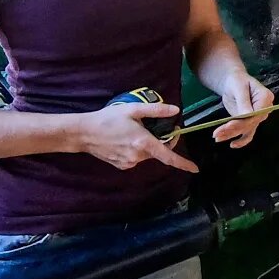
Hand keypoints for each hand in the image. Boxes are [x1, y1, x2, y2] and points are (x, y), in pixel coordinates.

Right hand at [77, 102, 198, 173]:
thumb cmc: (108, 118)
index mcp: (143, 143)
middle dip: (163, 141)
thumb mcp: (133, 109)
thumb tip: (176, 111)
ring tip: (135, 131)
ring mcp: (129, 162)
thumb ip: (156, 110)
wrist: (84, 133)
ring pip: (147, 154)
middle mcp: (138, 156)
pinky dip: (137, 149)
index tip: (195, 169)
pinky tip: (125, 139)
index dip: (183, 163)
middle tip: (158, 126)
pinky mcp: (121, 165)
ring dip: (148, 144)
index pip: (168, 156)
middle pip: (158, 151)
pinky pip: (136, 158)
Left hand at [212, 72, 273, 148]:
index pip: (255, 114)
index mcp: (265, 98)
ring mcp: (257, 117)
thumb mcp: (239, 88)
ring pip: (246, 130)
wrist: (233, 82)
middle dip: (233, 129)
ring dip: (231, 135)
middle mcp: (264, 110)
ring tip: (217, 137)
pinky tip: (232, 144)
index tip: (228, 125)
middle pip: (250, 124)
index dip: (242, 121)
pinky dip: (240, 140)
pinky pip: (247, 133)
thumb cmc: (237, 81)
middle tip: (216, 133)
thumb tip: (247, 116)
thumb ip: (243, 101)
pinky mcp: (250, 122)